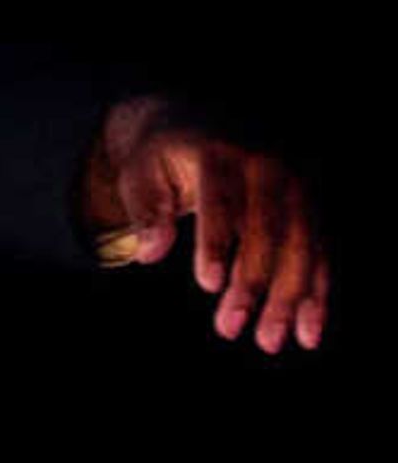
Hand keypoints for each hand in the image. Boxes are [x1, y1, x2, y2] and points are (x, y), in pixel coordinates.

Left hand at [88, 98, 329, 351]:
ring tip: (269, 341)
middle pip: (269, 228)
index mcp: (222, 152)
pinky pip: (322, 251)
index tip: (209, 286)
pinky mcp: (313, 204)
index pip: (223, 201)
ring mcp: (299, 183)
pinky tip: (307, 332)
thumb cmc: (162, 158)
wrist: (200, 121)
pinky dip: (317, 293)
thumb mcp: (141, 175)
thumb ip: (146, 212)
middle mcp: (270, 164)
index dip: (217, 243)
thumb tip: (148, 254)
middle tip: (231, 330)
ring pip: (303, 244)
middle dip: (255, 282)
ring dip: (290, 297)